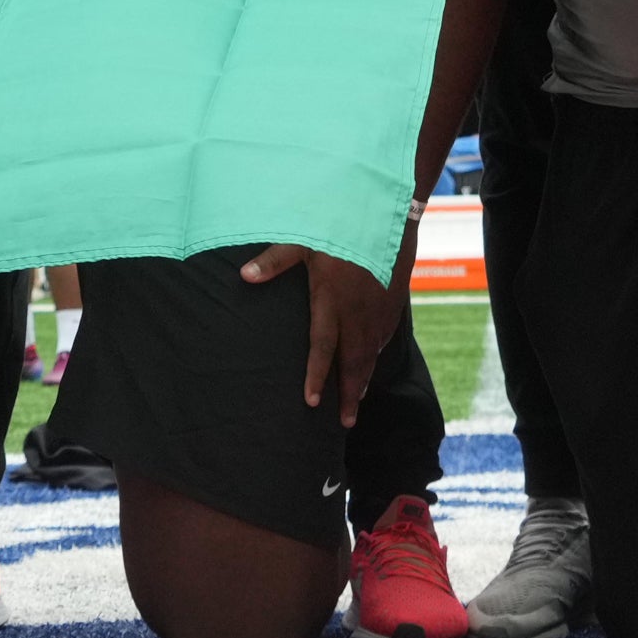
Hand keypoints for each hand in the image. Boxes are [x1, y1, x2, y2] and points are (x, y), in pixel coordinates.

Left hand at [241, 240, 404, 426]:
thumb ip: (275, 261)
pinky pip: (383, 337)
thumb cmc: (343, 226)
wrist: (391, 215)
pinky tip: (371, 363)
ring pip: (370, 354)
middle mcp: (357, 313)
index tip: (311, 402)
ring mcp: (378, 310)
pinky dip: (376, 356)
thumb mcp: (305, 240)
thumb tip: (244, 275)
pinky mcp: (393, 303)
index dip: (316, 376)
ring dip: (363, 380)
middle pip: (352, 362)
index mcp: (332, 301)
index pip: (322, 347)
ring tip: (356, 402)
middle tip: (345, 422)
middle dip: (348, 395)